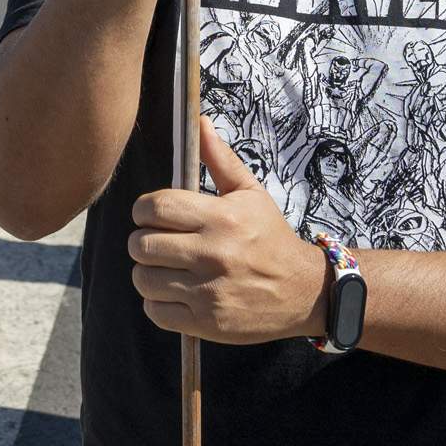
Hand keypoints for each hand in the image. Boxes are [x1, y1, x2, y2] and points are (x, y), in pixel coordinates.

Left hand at [129, 117, 326, 344]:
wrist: (303, 292)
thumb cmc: (271, 237)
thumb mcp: (251, 194)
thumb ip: (220, 159)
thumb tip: (199, 122)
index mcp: (221, 218)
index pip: (155, 207)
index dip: (143, 210)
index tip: (151, 216)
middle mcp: (213, 254)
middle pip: (141, 244)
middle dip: (142, 241)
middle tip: (157, 242)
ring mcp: (209, 292)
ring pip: (143, 279)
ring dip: (147, 273)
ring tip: (164, 268)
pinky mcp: (207, 323)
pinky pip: (155, 311)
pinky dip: (157, 302)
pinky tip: (173, 292)